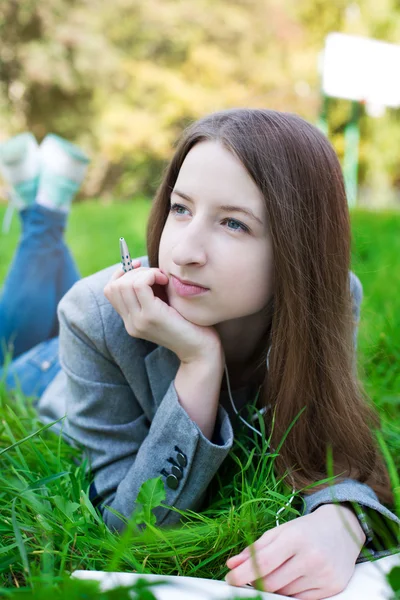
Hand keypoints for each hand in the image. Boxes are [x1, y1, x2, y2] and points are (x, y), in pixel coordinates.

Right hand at [103, 261, 223, 363]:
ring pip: (124, 284)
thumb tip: (139, 266)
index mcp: (130, 320)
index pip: (110, 290)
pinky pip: (139, 285)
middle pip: (115, 286)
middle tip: (158, 276)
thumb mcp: (163, 304)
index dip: (122, 274)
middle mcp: (130, 323)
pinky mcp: (151, 317)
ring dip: (145, 273)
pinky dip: (151, 275)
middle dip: (135, 272)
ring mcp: (137, 321)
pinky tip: (165, 280)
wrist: (201, 350)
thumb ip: (150, 290)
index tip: (142, 269)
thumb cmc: (189, 323)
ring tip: (163, 279)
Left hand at [225, 504, 365, 598]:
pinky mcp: (332, 588)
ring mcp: (323, 575)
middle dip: (255, 584)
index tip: (230, 579)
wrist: (343, 530)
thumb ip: (255, 549)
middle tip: (248, 579)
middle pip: (271, 583)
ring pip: (284, 594)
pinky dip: (290, 593)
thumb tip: (232, 565)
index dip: (242, 574)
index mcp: (295, 538)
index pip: (263, 563)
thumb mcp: (279, 532)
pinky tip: (291, 580)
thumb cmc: (306, 530)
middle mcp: (310, 557)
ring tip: (277, 573)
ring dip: (274, 588)